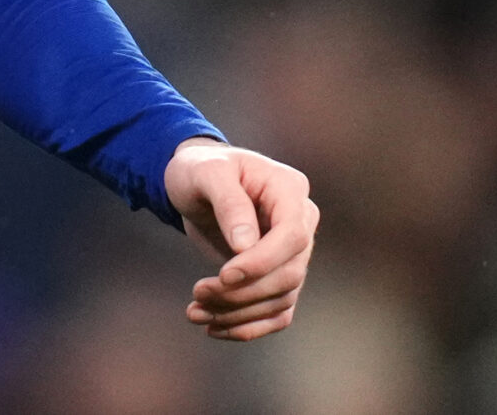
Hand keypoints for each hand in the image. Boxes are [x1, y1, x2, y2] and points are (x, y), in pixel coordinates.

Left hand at [164, 138, 317, 340]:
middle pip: (289, 273)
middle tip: (198, 293)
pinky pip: (276, 311)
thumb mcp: (206, 172)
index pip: (293, 236)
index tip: (225, 275)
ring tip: (194, 312)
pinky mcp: (277, 274)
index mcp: (289, 189)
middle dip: (243, 292)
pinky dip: (248, 326)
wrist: (195, 182)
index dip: (262, 261)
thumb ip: (228, 202)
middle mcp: (301, 222)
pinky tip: (214, 328)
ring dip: (239, 313)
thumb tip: (245, 245)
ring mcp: (293, 252)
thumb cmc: (200, 168)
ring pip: (281, 298)